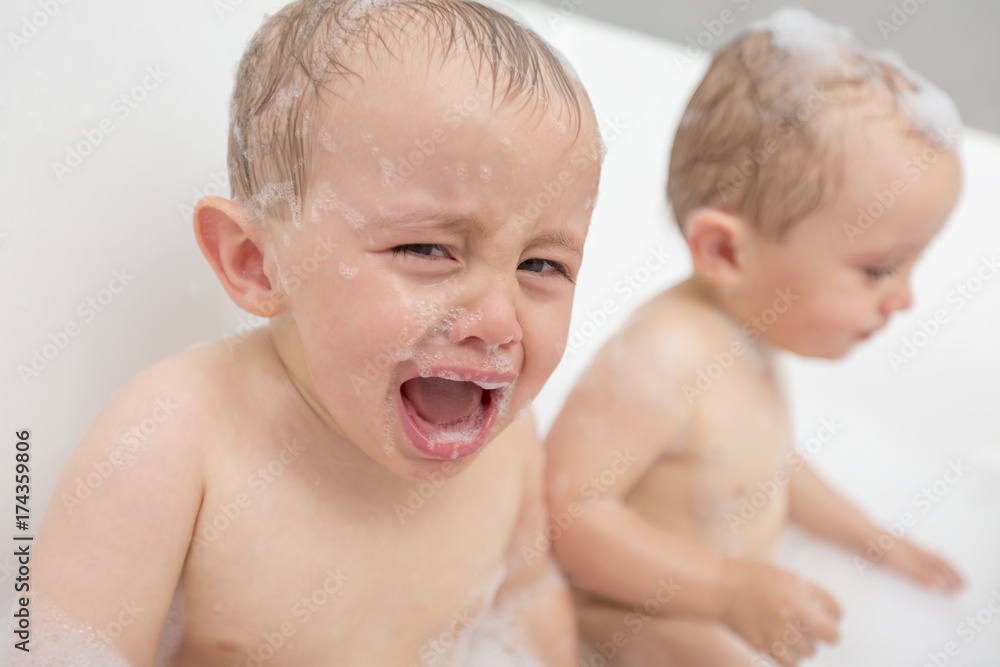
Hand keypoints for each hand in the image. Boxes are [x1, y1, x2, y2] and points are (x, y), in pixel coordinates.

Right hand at [718, 559, 840, 666]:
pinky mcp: (764, 644)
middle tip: (820, 632)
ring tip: (795, 637)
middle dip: (829, 634)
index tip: (831, 616)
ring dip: (806, 645)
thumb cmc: (749, 577)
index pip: (835, 608)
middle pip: (831, 635)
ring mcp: (779, 629)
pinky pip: (790, 662)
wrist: (719, 586)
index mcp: (800, 588)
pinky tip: (786, 650)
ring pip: (810, 651)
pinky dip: (792, 659)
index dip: (835, 614)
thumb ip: (805, 592)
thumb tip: (824, 612)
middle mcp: (794, 610)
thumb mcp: (783, 575)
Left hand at [881, 538, 964, 592]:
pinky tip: (914, 572)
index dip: (953, 573)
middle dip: (948, 574)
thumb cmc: (877, 544)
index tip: (964, 585)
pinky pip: (911, 559)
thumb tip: (938, 586)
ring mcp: (900, 547)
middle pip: (935, 561)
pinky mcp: (889, 550)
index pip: (941, 562)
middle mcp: (910, 547)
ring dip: (935, 571)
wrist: (856, 532)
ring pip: (924, 559)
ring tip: (942, 583)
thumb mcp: (899, 562)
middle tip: (958, 588)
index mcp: (916, 550)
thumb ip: (917, 574)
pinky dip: (920, 568)